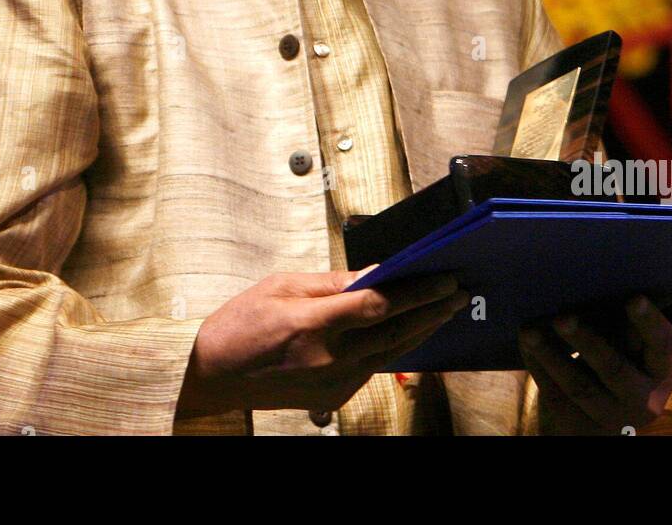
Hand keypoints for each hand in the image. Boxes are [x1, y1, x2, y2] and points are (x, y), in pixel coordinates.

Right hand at [176, 268, 469, 417]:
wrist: (212, 376)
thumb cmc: (241, 322)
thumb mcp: (281, 286)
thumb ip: (333, 283)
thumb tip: (376, 273)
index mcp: (311, 324)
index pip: (378, 305)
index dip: (416, 291)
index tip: (443, 277)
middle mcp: (327, 358)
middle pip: (394, 331)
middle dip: (431, 310)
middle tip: (459, 291)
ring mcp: (332, 383)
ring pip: (391, 353)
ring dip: (422, 330)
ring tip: (446, 309)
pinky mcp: (334, 398)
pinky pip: (375, 367)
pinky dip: (397, 348)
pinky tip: (413, 332)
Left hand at [519, 294, 671, 434]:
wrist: (604, 419)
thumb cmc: (618, 362)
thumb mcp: (630, 348)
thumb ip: (621, 325)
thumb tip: (592, 282)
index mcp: (661, 371)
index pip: (662, 345)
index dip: (649, 322)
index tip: (633, 297)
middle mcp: (643, 401)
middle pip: (615, 370)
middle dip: (588, 342)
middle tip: (563, 317)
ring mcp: (611, 419)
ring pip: (580, 387)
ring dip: (551, 356)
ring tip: (530, 331)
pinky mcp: (580, 429)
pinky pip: (556, 398)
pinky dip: (539, 368)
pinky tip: (526, 345)